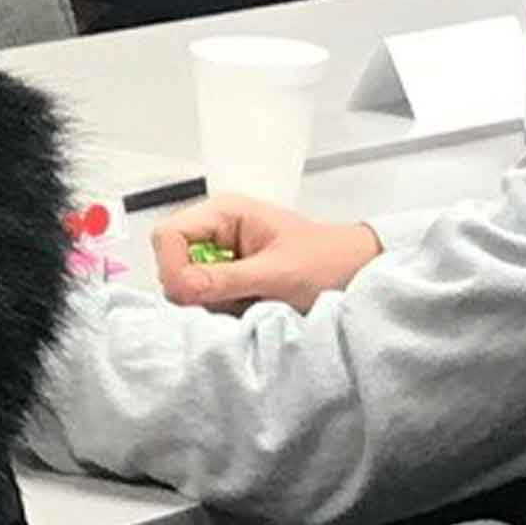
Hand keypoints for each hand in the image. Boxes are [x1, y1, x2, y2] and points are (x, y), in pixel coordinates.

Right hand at [154, 196, 384, 314]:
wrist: (358, 273)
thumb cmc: (328, 261)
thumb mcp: (277, 273)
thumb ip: (226, 279)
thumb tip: (179, 288)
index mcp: (223, 213)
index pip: (168, 236)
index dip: (172, 268)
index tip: (191, 296)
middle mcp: (215, 232)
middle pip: (172, 262)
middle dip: (193, 290)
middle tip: (229, 302)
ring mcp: (220, 256)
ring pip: (186, 286)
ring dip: (211, 303)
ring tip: (249, 305)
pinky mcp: (227, 279)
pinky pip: (205, 299)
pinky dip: (222, 311)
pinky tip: (249, 309)